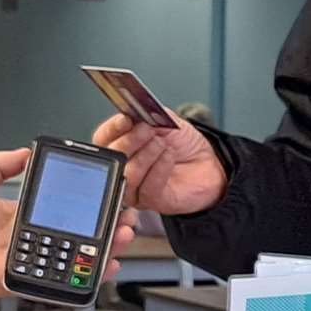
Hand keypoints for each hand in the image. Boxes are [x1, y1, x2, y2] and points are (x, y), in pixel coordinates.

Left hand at [0, 148, 137, 301]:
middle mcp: (29, 238)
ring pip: (77, 256)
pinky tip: (106, 265)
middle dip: (105, 226)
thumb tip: (24, 152)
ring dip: (105, 247)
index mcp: (19, 217)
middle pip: (77, 233)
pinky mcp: (27, 280)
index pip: (61, 209)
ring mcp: (31, 260)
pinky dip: (86, 277)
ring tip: (124, 235)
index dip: (85, 204)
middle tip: (124, 216)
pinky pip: (62, 280)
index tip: (104, 194)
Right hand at [93, 111, 227, 216]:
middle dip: (129, 141)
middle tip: (147, 130)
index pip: (103, 138)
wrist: (207, 163)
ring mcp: (134, 186)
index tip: (126, 119)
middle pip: (112, 157)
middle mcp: (123, 166)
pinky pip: (147, 188)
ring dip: (146, 155)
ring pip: (128, 174)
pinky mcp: (150, 201)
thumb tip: (134, 109)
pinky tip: (168, 157)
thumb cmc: (183, 143)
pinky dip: (159, 169)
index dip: (112, 128)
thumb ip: (149, 113)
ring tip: (162, 144)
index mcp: (121, 143)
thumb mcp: (165, 119)